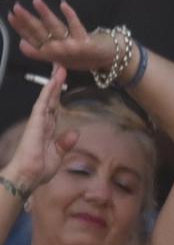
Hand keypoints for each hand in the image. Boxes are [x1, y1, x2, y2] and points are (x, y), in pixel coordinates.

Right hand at [1, 65, 77, 189]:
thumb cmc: (38, 169)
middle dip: (56, 84)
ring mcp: (38, 122)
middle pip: (51, 99)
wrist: (27, 176)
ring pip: (47, 98)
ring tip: (59, 68)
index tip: (63, 84)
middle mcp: (42, 123)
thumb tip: (74, 132)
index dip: (59, 96)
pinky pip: (43, 104)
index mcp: (47, 130)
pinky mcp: (35, 123)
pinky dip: (48, 93)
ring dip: (53, 83)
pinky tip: (53, 82)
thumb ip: (65, 143)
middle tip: (61, 67)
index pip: (55, 108)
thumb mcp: (57, 155)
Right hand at [7, 0, 114, 72]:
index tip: (10, 15)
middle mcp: (58, 51)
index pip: (30, 39)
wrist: (105, 61)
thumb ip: (40, 50)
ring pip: (55, 27)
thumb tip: (22, 43)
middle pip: (40, 32)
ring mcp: (71, 46)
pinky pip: (76, 26)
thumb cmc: (79, 56)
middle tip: (16, 7)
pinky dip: (70, 15)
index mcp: (49, 53)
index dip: (20, 27)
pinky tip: (63, 3)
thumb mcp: (57, 57)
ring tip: (36, 1)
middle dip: (27, 20)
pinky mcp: (84, 42)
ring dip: (45, 13)